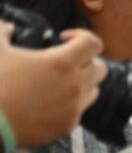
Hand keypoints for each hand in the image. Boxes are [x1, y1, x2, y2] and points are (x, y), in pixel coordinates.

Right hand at [0, 25, 106, 150]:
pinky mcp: (69, 125)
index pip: (93, 44)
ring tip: (59, 81)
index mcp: (61, 63)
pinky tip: (49, 101)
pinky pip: (79, 110)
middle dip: (87, 60)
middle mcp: (75, 85)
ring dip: (83, 82)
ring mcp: (75, 108)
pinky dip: (70, 103)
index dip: (83, 35)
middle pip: (101, 68)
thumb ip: (2, 30)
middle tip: (67, 61)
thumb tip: (8, 27)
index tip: (64, 38)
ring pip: (94, 90)